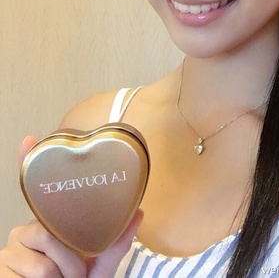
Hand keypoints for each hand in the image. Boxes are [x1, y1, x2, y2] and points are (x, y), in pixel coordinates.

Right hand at [0, 136, 143, 276]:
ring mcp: (10, 249)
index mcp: (48, 222)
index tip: (28, 140)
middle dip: (71, 260)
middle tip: (75, 273)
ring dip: (63, 276)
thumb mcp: (99, 263)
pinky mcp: (1, 267)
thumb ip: (117, 241)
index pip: (35, 190)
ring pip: (44, 258)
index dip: (27, 163)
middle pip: (47, 232)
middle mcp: (25, 230)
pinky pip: (35, 271)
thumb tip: (140, 212)